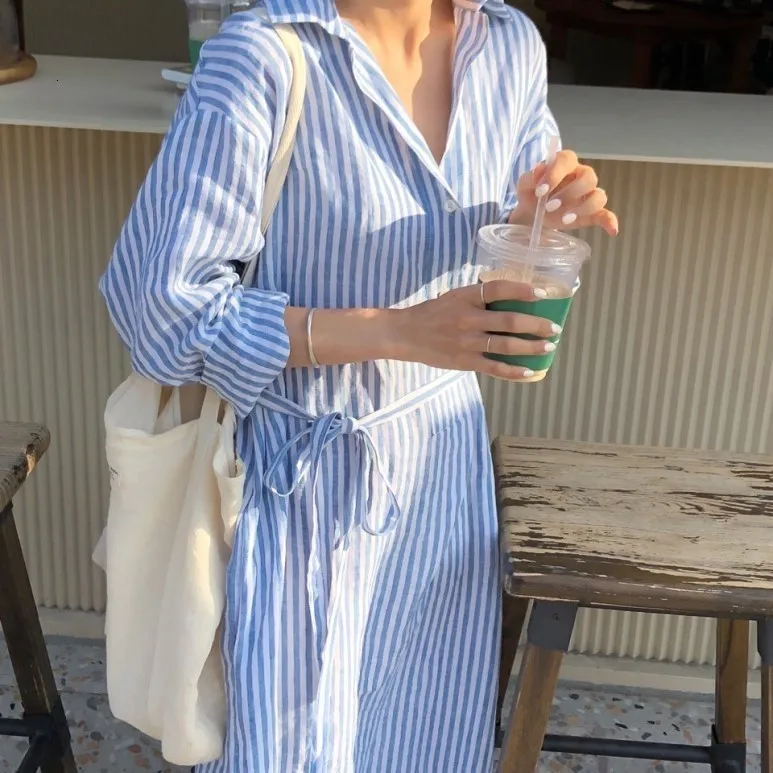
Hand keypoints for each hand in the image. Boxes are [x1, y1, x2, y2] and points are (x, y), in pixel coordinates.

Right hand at [394, 281, 560, 379]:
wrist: (406, 334)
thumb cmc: (433, 313)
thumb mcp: (454, 296)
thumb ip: (479, 297)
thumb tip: (512, 295)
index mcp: (466, 297)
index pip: (499, 288)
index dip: (522, 290)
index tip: (542, 294)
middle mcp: (468, 318)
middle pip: (509, 321)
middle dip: (536, 325)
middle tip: (554, 328)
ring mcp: (467, 342)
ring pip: (506, 345)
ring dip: (531, 347)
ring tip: (548, 347)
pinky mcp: (464, 361)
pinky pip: (494, 367)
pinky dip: (513, 371)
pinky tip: (530, 371)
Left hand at [509, 149, 618, 235]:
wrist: (532, 214)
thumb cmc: (531, 194)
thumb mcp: (524, 185)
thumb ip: (529, 177)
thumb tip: (539, 171)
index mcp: (564, 163)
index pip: (567, 160)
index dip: (555, 174)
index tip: (540, 191)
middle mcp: (581, 176)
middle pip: (588, 177)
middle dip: (569, 193)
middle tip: (549, 207)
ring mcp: (588, 194)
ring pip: (598, 196)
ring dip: (583, 208)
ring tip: (563, 220)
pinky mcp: (591, 213)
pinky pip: (606, 215)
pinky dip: (610, 221)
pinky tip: (611, 231)